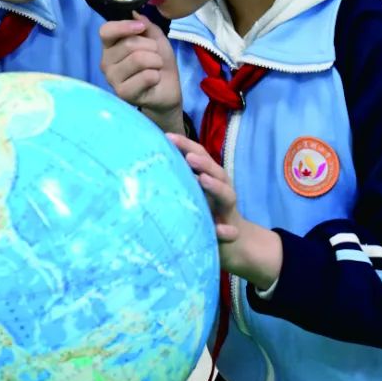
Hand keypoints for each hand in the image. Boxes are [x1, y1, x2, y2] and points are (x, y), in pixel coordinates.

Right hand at [100, 12, 183, 133]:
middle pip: (128, 44)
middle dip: (151, 47)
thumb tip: (135, 13)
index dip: (124, 26)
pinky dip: (156, 76)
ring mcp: (112, 79)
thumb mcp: (156, 39)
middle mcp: (106, 62)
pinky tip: (154, 81)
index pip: (106, 31)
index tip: (141, 28)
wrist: (167, 89)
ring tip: (156, 68)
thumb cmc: (158, 63)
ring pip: (138, 59)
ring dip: (156, 61)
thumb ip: (146, 26)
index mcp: (110, 47)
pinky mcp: (123, 93)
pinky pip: (146, 76)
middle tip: (155, 57)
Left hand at [166, 133, 282, 289]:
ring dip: (216, 187)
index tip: (167, 137)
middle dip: (203, 163)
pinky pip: (231, 232)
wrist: (233, 244)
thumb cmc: (205, 212)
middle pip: (216, 172)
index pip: (199, 157)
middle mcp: (221, 191)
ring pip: (227, 196)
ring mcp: (227, 211)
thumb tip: (148, 161)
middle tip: (188, 157)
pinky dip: (226, 231)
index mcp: (210, 179)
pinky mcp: (231, 233)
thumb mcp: (192, 193)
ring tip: (203, 180)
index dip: (186, 145)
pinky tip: (219, 230)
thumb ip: (179, 178)